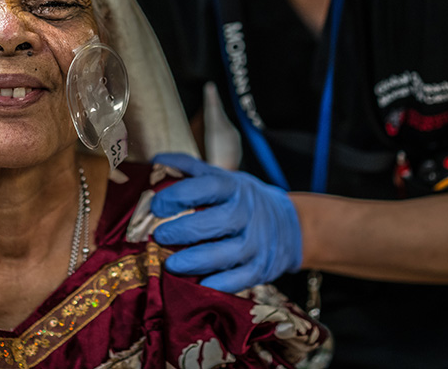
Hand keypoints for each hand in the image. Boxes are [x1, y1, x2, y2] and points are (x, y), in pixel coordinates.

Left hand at [150, 152, 302, 292]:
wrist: (290, 225)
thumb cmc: (243, 201)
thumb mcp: (223, 178)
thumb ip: (190, 169)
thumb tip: (157, 161)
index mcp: (235, 188)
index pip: (209, 186)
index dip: (181, 194)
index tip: (157, 205)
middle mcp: (247, 213)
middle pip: (218, 221)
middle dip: (185, 230)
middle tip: (159, 236)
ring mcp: (256, 242)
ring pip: (228, 253)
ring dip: (197, 260)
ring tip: (170, 265)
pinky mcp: (261, 268)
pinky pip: (241, 279)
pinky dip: (221, 284)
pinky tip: (199, 285)